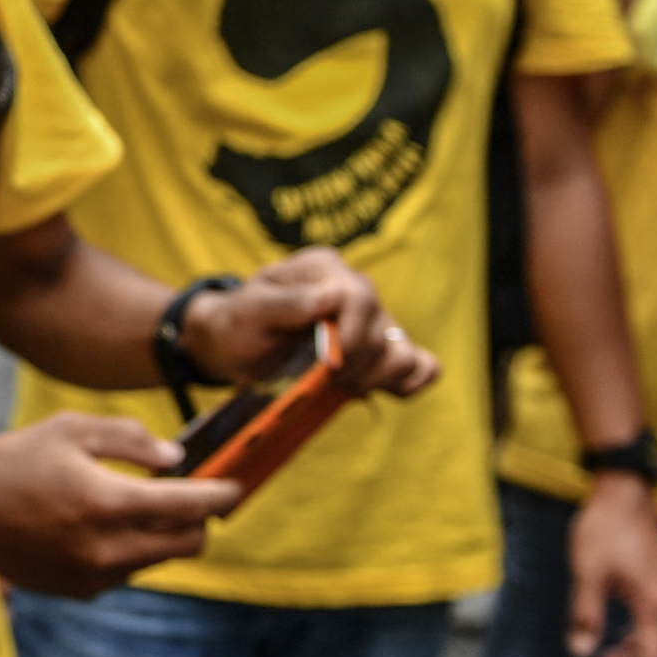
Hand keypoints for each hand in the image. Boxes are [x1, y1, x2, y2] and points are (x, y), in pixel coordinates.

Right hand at [0, 414, 240, 597]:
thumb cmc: (13, 461)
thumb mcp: (70, 429)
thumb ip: (130, 440)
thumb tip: (175, 459)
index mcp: (109, 502)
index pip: (190, 506)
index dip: (221, 495)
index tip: (236, 487)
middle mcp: (108, 548)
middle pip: (187, 545)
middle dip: (199, 522)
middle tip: (191, 498)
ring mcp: (96, 576)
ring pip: (158, 561)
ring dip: (161, 536)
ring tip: (132, 506)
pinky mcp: (82, 591)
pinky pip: (127, 573)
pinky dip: (129, 551)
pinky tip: (99, 527)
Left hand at [180, 248, 441, 400]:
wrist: (235, 346)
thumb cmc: (239, 323)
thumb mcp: (250, 311)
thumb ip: (288, 303)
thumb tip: (333, 296)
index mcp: (325, 269)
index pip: (360, 297)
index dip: (348, 338)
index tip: (326, 366)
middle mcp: (355, 290)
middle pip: (382, 332)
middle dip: (352, 366)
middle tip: (319, 379)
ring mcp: (374, 321)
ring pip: (404, 354)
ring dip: (374, 379)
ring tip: (338, 384)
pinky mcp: (382, 351)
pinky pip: (421, 367)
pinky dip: (404, 384)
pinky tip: (368, 388)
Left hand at [566, 476, 656, 656]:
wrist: (623, 491)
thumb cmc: (606, 528)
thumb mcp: (589, 573)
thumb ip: (586, 615)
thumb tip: (582, 651)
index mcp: (656, 602)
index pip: (654, 654)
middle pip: (656, 648)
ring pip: (653, 634)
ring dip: (631, 654)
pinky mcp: (656, 579)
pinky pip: (649, 618)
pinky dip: (634, 634)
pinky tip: (615, 640)